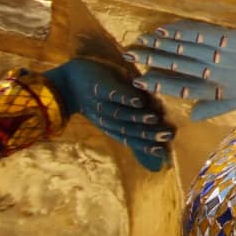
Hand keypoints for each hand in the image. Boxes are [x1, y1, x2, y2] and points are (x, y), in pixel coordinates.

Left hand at [45, 58, 170, 171]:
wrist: (66, 82)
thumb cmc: (101, 96)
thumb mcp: (119, 113)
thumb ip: (139, 127)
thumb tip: (161, 154)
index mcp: (112, 126)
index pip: (131, 139)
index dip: (147, 145)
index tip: (165, 151)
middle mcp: (106, 117)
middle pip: (127, 128)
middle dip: (147, 133)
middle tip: (168, 135)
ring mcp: (100, 101)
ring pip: (119, 113)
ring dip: (137, 116)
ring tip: (155, 118)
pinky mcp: (96, 84)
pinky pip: (110, 92)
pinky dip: (124, 97)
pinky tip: (138, 100)